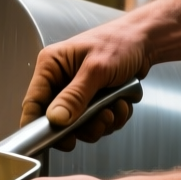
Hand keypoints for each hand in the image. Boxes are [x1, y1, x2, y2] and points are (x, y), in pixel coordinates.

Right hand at [21, 20, 154, 150]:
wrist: (147, 41)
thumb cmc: (121, 42)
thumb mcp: (96, 69)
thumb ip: (75, 96)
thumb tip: (55, 118)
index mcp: (51, 66)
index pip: (33, 102)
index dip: (39, 124)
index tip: (53, 139)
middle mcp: (60, 80)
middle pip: (57, 120)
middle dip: (82, 126)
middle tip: (99, 121)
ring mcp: (75, 92)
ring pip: (78, 125)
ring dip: (100, 123)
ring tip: (114, 108)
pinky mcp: (91, 101)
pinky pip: (95, 122)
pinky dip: (111, 119)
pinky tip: (120, 105)